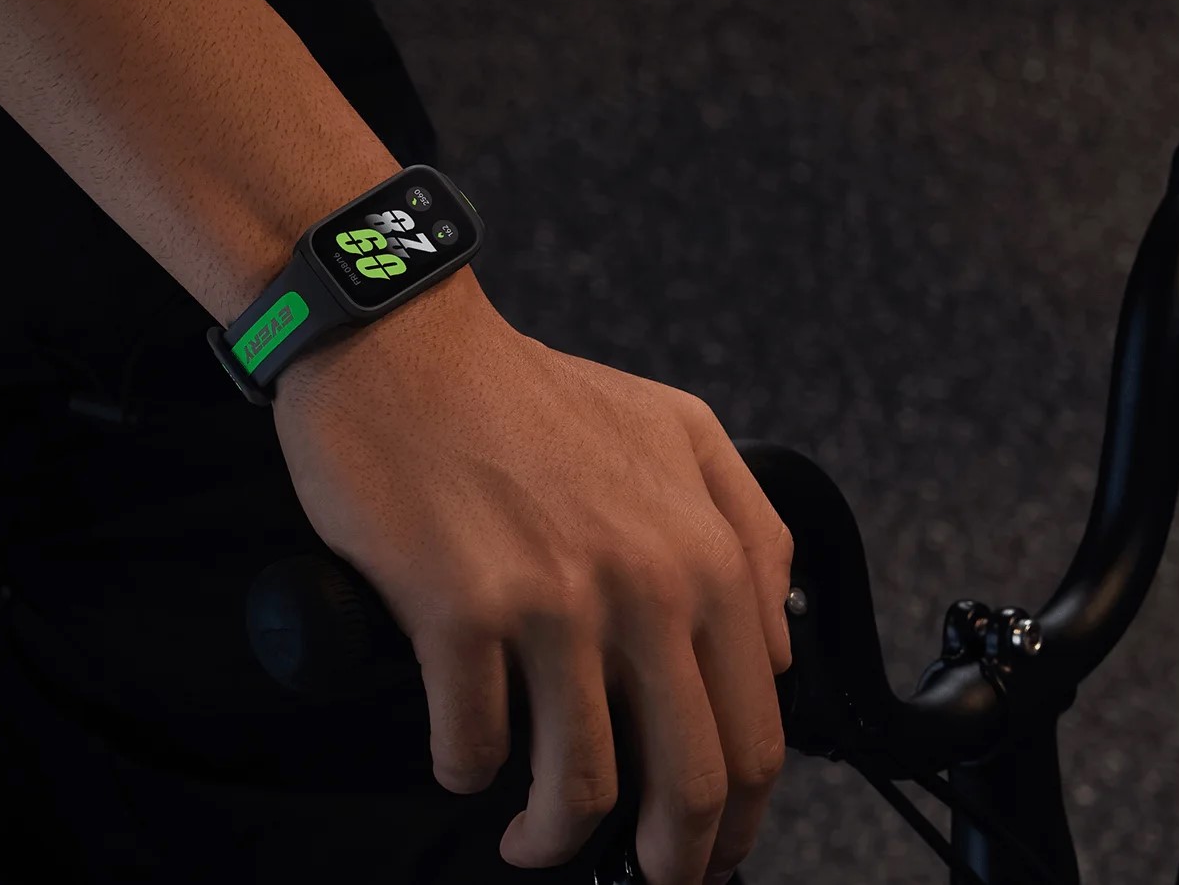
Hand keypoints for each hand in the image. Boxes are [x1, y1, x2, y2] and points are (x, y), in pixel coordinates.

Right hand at [273, 270, 792, 884]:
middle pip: (687, 782)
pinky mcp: (459, 610)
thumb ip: (752, 529)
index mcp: (704, 551)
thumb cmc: (529, 394)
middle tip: (648, 879)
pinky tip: (464, 756)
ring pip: (579, 788)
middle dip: (674, 861)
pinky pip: (471, 743)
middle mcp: (643, 583)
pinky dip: (467, 770)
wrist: (406, 347)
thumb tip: (773, 643)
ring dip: (554, 838)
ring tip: (532, 835)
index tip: (707, 844)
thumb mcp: (680, 429)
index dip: (734, 819)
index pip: (754, 732)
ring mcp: (551, 601)